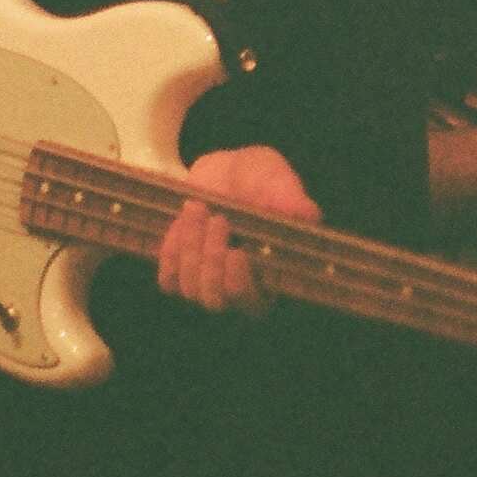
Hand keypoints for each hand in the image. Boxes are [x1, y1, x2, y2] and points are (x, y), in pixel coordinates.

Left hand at [157, 146, 320, 315]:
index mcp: (271, 278)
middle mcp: (239, 291)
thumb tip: (308, 214)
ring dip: (192, 246)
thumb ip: (290, 198)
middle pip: (216, 300)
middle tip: (219, 218)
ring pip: (190, 288)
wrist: (224, 171)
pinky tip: (184, 222)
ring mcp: (207, 285)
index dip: (241, 285)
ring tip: (199, 208)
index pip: (254, 305)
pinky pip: (168, 279)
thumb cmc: (260, 179)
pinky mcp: (180, 275)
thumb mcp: (277, 181)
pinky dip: (172, 250)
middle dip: (212, 259)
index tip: (237, 252)